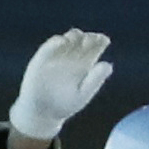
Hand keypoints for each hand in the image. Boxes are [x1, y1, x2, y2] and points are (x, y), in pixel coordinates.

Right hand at [7, 28, 114, 145]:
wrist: (41, 113)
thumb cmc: (64, 105)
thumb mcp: (82, 95)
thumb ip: (95, 80)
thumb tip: (108, 65)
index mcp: (86, 64)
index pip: (97, 46)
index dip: (100, 40)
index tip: (103, 40)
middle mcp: (72, 57)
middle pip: (84, 39)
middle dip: (88, 36)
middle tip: (89, 41)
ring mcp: (57, 56)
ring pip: (68, 38)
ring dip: (74, 35)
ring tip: (76, 39)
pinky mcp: (42, 59)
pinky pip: (49, 46)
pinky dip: (56, 42)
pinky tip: (62, 41)